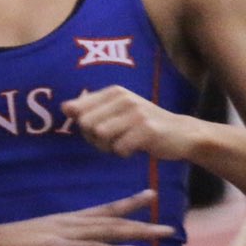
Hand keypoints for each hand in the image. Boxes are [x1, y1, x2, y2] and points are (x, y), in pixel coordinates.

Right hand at [0, 190, 173, 245]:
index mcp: (65, 222)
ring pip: (109, 230)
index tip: (148, 197)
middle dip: (141, 216)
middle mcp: (69, 222)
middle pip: (112, 217)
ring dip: (138, 232)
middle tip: (168, 219)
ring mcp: (65, 233)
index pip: (102, 211)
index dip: (126, 205)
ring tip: (162, 233)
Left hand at [63, 87, 199, 159]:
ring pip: (100, 136)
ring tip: (124, 144)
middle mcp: (124, 98)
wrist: (181, 133)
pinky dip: (124, 153)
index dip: (85, 127)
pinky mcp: (147, 130)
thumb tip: (64, 107)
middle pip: (86, 125)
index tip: (101, 129)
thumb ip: (91, 109)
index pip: (79, 110)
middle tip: (113, 140)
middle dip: (94, 139)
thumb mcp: (117, 111)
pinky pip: (119, 148)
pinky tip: (136, 148)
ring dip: (108, 147)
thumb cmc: (143, 124)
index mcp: (114, 92)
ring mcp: (136, 113)